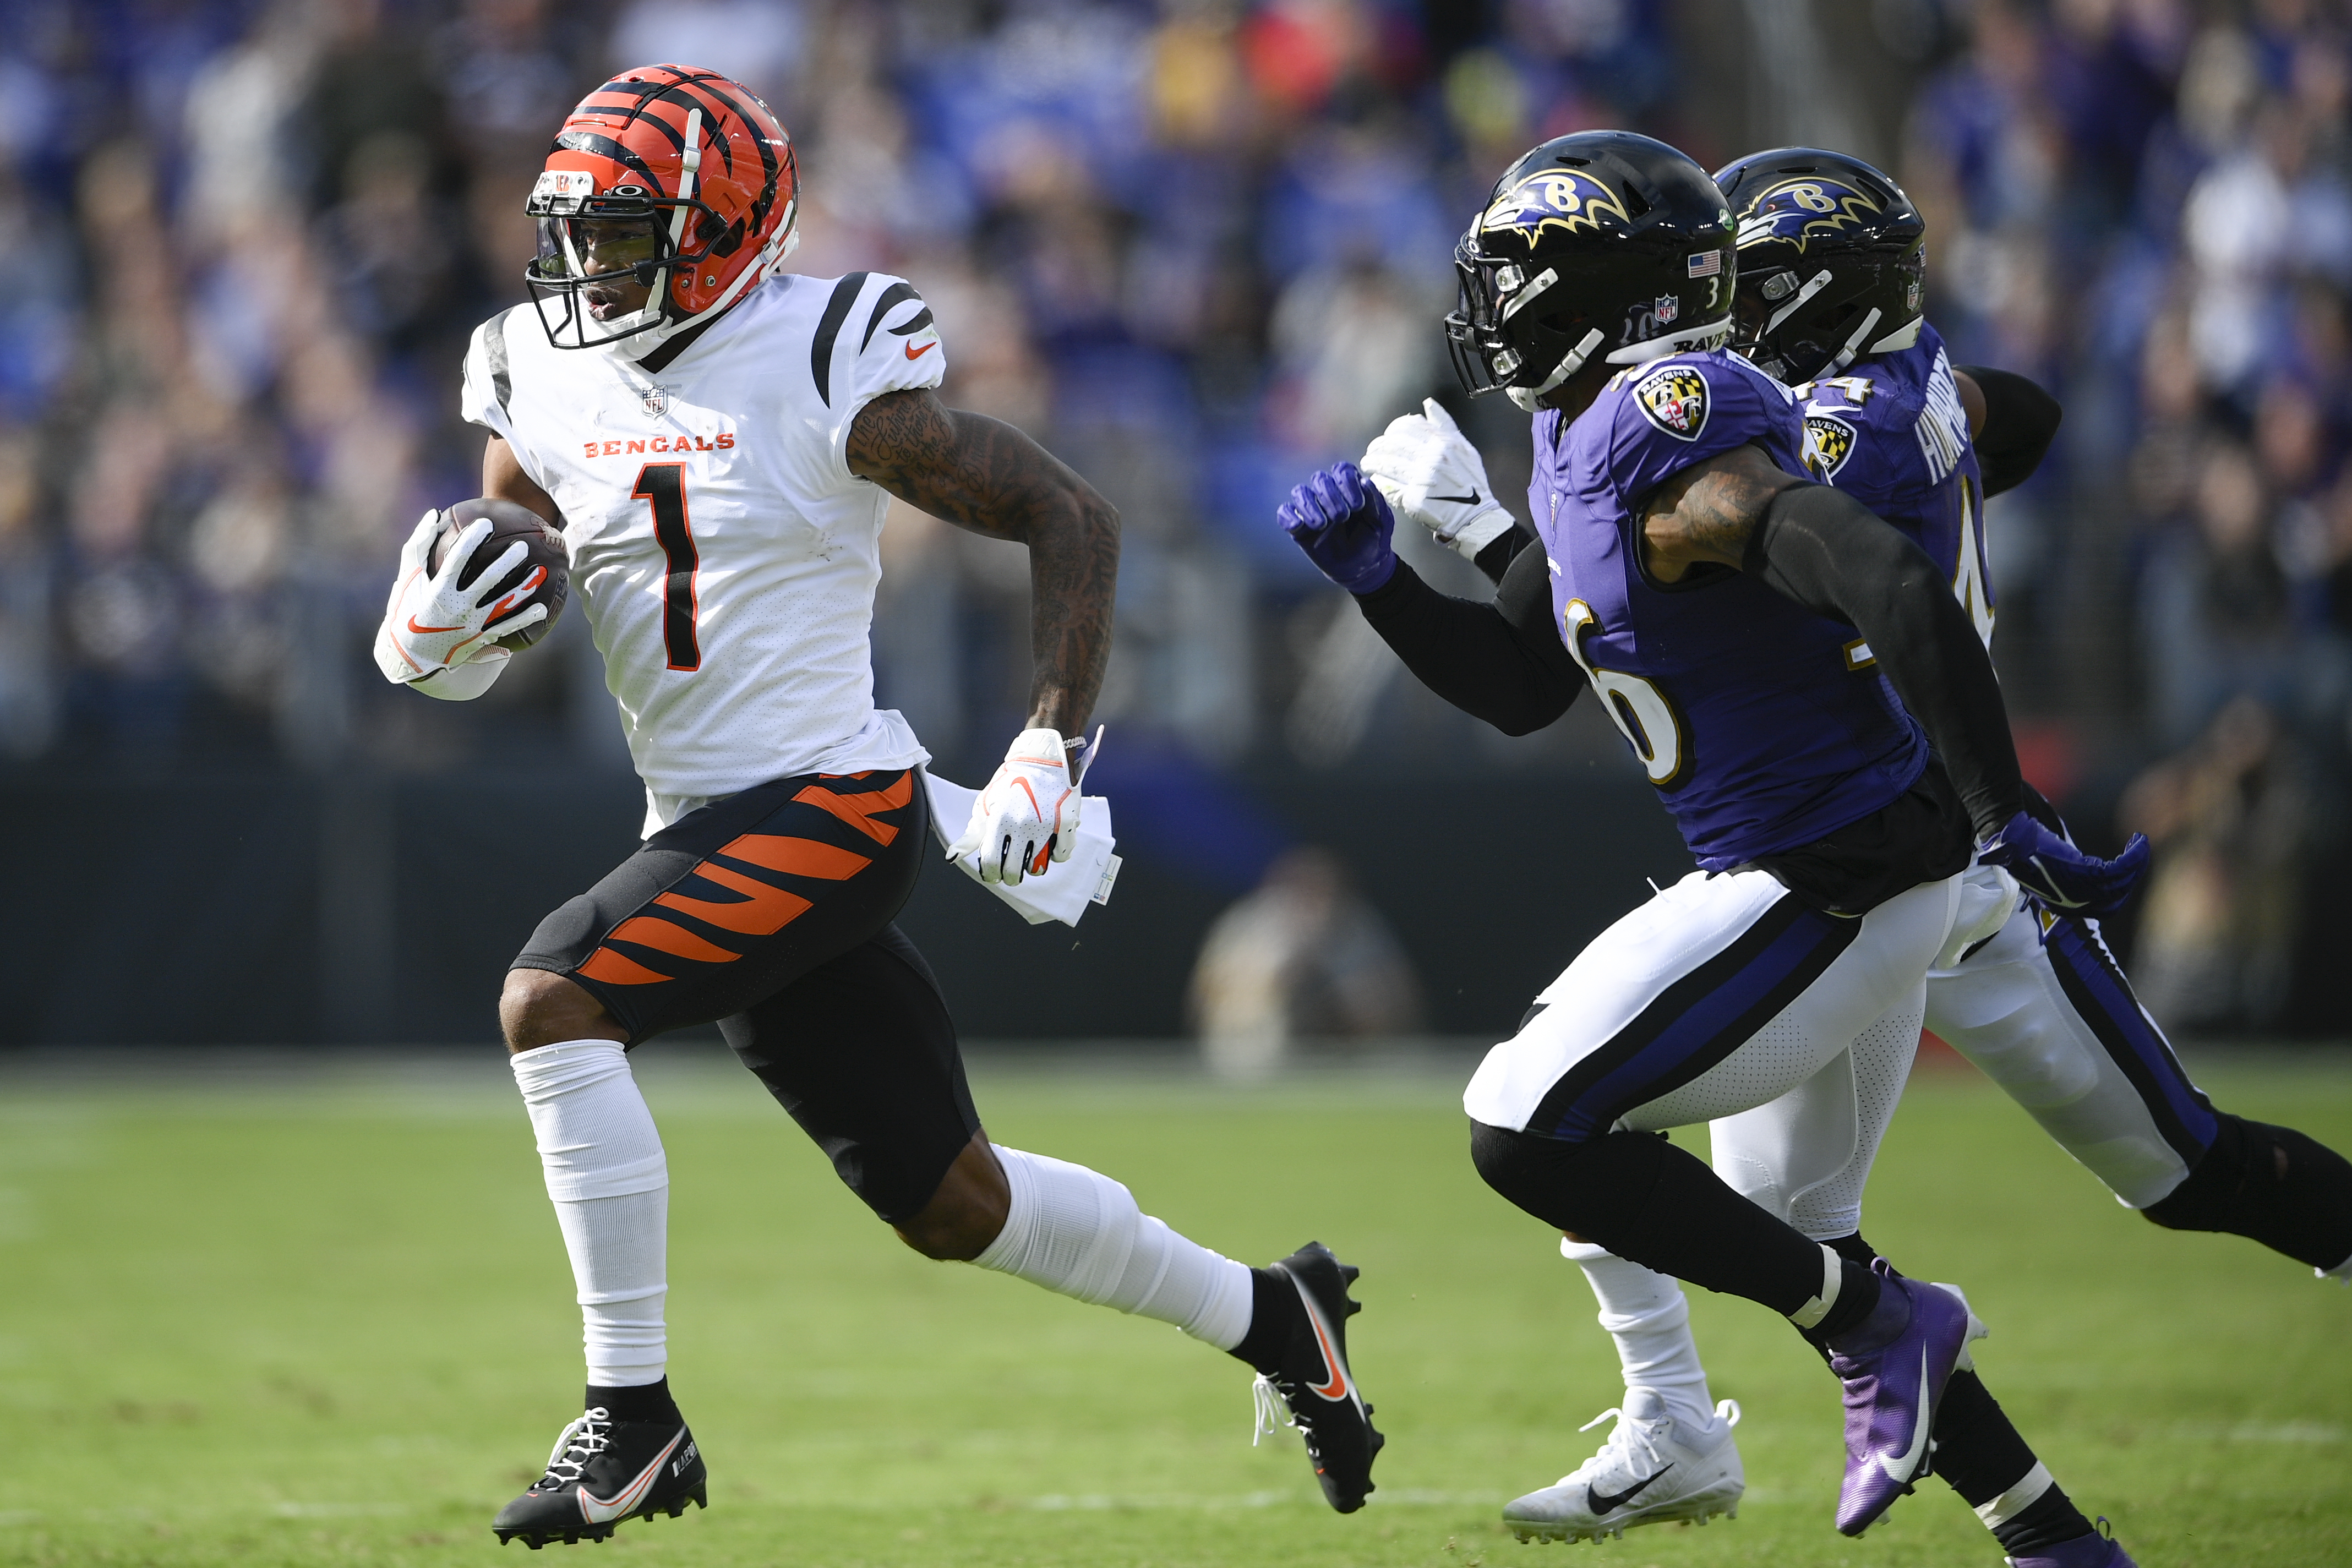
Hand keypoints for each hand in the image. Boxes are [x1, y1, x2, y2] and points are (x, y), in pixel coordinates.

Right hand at [372, 510, 548, 683]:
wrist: (410, 653)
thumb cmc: (407, 606)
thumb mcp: (407, 576)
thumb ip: (420, 544)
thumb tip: (435, 513)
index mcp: (438, 590)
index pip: (457, 561)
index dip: (471, 541)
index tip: (486, 523)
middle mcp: (457, 608)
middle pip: (487, 581)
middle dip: (507, 562)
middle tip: (523, 546)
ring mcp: (471, 625)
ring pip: (503, 604)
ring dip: (524, 588)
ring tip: (541, 572)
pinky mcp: (480, 639)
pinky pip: (507, 628)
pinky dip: (525, 619)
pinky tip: (542, 610)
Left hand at [948, 727, 1078, 884]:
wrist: (1042, 759)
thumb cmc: (1010, 782)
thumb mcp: (986, 805)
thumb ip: (971, 835)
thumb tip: (952, 857)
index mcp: (1000, 820)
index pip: (992, 862)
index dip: (990, 874)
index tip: (993, 875)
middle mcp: (1023, 825)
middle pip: (1015, 871)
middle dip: (1010, 876)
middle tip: (1010, 872)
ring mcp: (1047, 825)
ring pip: (1039, 867)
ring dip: (1032, 867)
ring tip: (1028, 856)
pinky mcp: (1066, 823)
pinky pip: (1061, 855)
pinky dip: (1055, 854)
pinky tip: (1047, 845)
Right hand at [1278, 461, 1396, 592]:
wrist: (1360, 568)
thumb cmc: (1372, 540)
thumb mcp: (1382, 522)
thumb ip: (1375, 501)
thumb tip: (1364, 481)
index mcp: (1349, 487)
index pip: (1342, 470)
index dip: (1346, 482)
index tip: (1358, 505)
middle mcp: (1328, 494)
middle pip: (1319, 478)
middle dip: (1330, 496)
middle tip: (1341, 517)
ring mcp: (1312, 509)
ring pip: (1300, 492)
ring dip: (1309, 505)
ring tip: (1321, 525)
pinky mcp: (1299, 526)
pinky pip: (1284, 513)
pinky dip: (1288, 517)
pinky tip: (1298, 526)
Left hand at [1361, 397, 1516, 558]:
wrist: (1474, 515)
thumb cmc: (1470, 482)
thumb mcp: (1463, 448)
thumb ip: (1445, 424)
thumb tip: (1428, 404)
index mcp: (1444, 443)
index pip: (1408, 426)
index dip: (1393, 429)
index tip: (1389, 436)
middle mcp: (1432, 458)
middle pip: (1393, 444)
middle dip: (1378, 446)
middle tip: (1372, 451)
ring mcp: (1422, 479)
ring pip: (1387, 464)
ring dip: (1372, 462)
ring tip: (1367, 463)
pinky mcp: (1414, 498)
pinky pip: (1388, 485)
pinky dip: (1378, 480)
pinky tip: (1375, 479)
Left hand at [1978, 809, 2149, 916]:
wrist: (2014, 841)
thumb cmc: (2031, 854)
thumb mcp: (2053, 874)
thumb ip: (2074, 881)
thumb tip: (2098, 877)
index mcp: (2065, 908)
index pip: (2105, 909)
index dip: (2121, 892)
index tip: (2128, 871)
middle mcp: (2073, 905)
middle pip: (2117, 897)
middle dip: (2133, 874)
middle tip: (2139, 853)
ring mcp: (2077, 891)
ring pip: (2121, 882)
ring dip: (2137, 862)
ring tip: (2140, 843)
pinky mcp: (2081, 874)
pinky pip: (2119, 869)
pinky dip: (2133, 855)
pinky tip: (2138, 841)